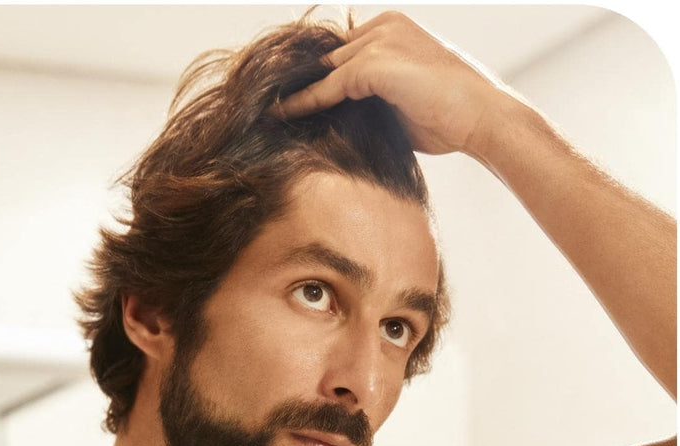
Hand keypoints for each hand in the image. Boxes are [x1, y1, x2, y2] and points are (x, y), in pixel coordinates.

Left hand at [276, 11, 515, 156]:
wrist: (482, 117)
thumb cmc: (447, 117)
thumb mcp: (399, 101)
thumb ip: (367, 98)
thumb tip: (333, 118)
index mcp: (391, 27)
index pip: (338, 50)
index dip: (313, 76)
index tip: (284, 100)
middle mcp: (383, 25)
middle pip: (325, 55)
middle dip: (298, 81)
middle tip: (264, 107)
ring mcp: (378, 40)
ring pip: (323, 69)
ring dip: (294, 93)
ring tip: (264, 115)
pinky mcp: (373, 63)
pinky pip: (327, 86)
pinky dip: (304, 104)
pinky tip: (281, 119)